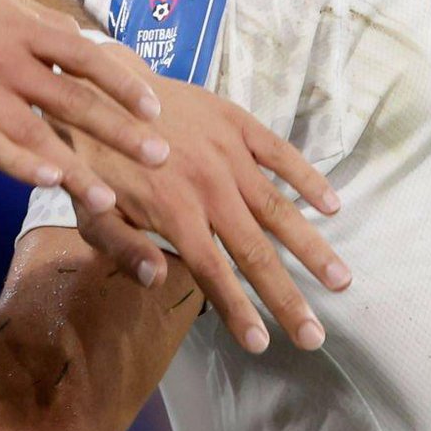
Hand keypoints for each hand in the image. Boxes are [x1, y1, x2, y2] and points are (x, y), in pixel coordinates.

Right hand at [0, 0, 167, 215]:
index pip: (86, 55)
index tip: (156, 109)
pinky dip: (21, 165)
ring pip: (36, 132)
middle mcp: (3, 57)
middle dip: (119, 130)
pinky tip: (50, 184)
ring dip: (76, 168)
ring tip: (109, 199)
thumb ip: (44, 26)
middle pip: (72, 97)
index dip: (123, 83)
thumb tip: (92, 41)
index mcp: (20, 28)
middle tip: (159, 156)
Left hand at [63, 74, 350, 353]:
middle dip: (286, 298)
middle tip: (314, 336)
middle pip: (255, 252)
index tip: (262, 345)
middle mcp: (208, 186)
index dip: (238, 311)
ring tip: (340, 281)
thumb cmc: (92, 157)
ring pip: (279, 209)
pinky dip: (309, 179)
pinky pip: (281, 154)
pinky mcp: (236, 122)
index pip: (213, 272)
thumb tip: (158, 280)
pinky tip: (332, 207)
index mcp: (173, 211)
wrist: (98, 86)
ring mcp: (227, 152)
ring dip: (311, 248)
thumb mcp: (90, 209)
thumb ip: (123, 246)